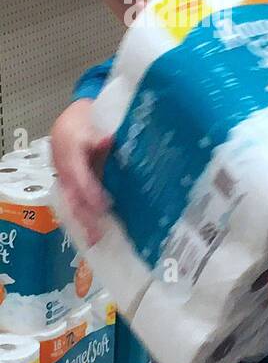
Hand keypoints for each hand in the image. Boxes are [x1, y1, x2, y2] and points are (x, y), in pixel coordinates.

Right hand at [51, 100, 111, 245]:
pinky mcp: (73, 185)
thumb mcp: (92, 122)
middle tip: (96, 236)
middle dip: (84, 216)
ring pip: (72, 202)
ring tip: (94, 241)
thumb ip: (99, 135)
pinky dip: (83, 217)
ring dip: (83, 222)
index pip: (78, 176)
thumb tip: (107, 140)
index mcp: (69, 152)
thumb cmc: (86, 121)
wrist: (73, 120)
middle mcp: (65, 169)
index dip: (89, 191)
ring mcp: (67, 178)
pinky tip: (93, 233)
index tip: (103, 206)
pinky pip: (76, 202)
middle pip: (72, 195)